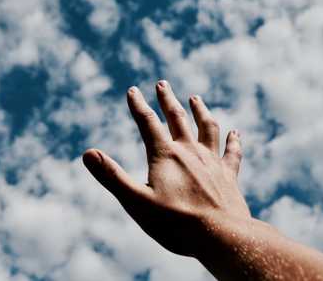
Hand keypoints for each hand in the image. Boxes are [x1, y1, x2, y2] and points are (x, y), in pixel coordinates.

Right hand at [83, 80, 250, 257]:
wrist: (221, 237)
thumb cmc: (175, 223)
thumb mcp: (136, 201)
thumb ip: (111, 176)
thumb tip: (87, 154)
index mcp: (165, 156)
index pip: (147, 122)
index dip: (138, 105)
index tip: (132, 90)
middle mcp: (190, 152)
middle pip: (177, 118)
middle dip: (167, 100)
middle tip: (162, 84)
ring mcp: (212, 162)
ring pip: (206, 128)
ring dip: (200, 111)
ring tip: (195, 98)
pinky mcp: (229, 176)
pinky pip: (232, 153)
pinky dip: (233, 141)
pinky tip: (235, 133)